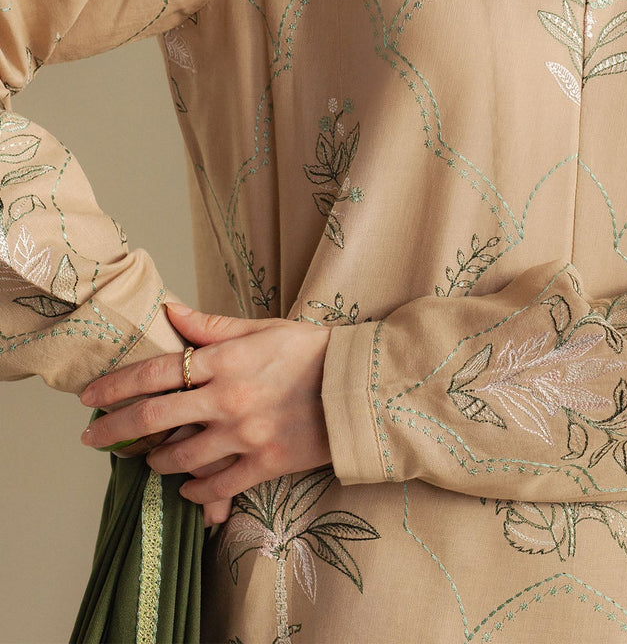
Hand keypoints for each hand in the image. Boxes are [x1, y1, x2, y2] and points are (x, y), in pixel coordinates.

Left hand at [79, 302, 332, 514]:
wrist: (360, 387)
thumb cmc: (313, 351)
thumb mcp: (264, 328)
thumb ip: (213, 325)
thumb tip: (172, 311)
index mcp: (226, 360)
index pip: (156, 372)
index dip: (117, 385)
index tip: (90, 397)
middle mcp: (228, 399)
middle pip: (154, 419)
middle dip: (115, 431)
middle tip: (92, 440)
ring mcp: (245, 436)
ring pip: (180, 458)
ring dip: (156, 462)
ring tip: (147, 461)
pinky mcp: (264, 465)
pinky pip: (216, 486)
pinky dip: (195, 490)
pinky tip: (186, 486)